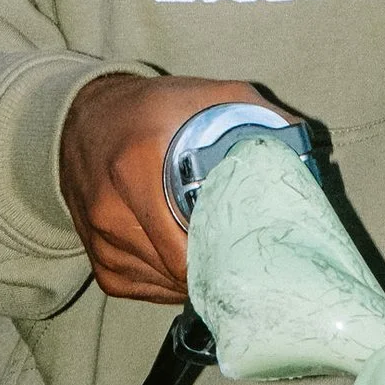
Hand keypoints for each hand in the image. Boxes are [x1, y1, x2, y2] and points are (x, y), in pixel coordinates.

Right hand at [57, 72, 271, 304]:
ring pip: (160, 283)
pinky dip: (164, 282)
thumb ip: (255, 116)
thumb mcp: (203, 97)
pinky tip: (183, 261)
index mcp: (137, 166)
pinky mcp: (95, 259)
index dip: (223, 256)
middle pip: (176, 269)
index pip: (185, 246)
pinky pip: (138, 287)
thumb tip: (302, 151)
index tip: (249, 251)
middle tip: (242, 259)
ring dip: (190, 279)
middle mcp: (112, 209)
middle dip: (213, 270)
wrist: (82, 118)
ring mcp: (100, 239)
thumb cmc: (151, 108)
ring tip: (216, 258)